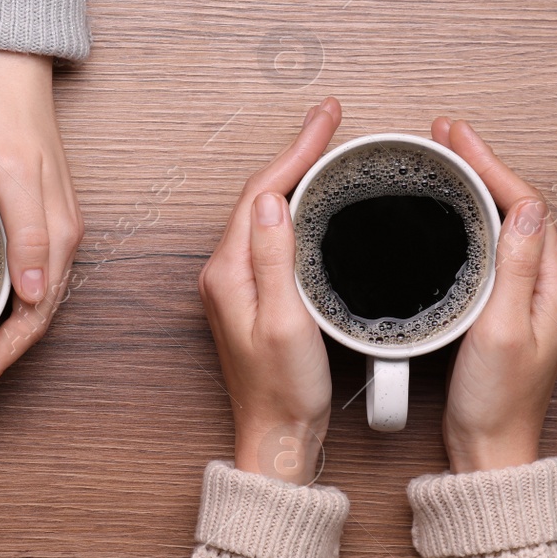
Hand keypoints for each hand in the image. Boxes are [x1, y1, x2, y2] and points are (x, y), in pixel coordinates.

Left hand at [0, 49, 83, 405]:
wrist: (8, 71)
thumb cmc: (5, 114)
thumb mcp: (12, 173)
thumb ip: (28, 234)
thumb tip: (34, 295)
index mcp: (56, 238)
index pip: (33, 320)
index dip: (2, 361)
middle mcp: (55, 242)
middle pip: (31, 322)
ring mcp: (41, 232)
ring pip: (24, 306)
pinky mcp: (23, 220)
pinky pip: (16, 282)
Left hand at [199, 98, 342, 485]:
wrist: (276, 439)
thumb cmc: (284, 392)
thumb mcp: (286, 321)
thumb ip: (275, 257)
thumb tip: (270, 199)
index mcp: (228, 272)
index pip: (261, 191)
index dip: (297, 149)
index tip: (328, 118)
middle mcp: (224, 273)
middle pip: (259, 194)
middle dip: (297, 152)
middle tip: (332, 121)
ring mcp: (236, 285)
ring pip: (265, 212)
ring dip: (295, 176)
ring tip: (327, 148)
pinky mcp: (252, 298)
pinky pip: (271, 236)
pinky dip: (295, 208)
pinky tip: (316, 204)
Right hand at [432, 118, 556, 471]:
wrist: (490, 450)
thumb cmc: (495, 401)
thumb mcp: (502, 329)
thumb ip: (514, 268)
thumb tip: (524, 207)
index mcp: (554, 286)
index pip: (525, 205)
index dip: (490, 164)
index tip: (456, 138)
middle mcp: (548, 286)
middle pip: (518, 206)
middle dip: (483, 165)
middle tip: (445, 136)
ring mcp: (529, 297)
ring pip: (506, 223)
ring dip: (478, 186)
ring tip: (447, 159)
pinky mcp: (507, 309)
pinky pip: (494, 247)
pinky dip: (472, 218)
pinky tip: (452, 213)